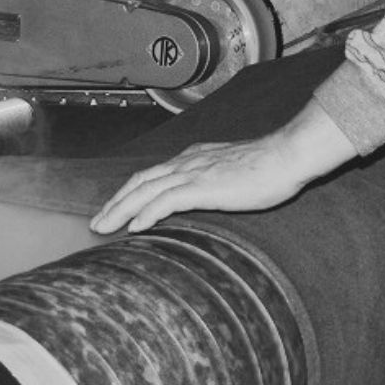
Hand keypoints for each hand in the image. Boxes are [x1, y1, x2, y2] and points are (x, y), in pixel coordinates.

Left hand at [89, 99, 357, 234]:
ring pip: (145, 191)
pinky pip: (166, 200)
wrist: (287, 156)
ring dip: (120, 210)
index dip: (128, 193)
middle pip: (138, 182)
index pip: (149, 176)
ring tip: (103, 228)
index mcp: (191, 159)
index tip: (114, 210)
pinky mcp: (202, 185)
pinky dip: (146, 213)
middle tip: (96, 223)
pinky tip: (134, 227)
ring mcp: (192, 173)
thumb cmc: (268, 167)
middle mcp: (185, 162)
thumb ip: (211, 183)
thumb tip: (201, 198)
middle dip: (114, 203)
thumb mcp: (231, 174)